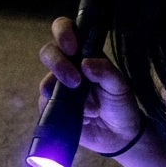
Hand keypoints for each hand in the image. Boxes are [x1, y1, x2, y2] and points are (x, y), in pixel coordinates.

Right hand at [38, 16, 143, 155]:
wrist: (118, 135)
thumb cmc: (120, 104)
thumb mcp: (120, 86)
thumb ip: (106, 72)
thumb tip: (86, 64)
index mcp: (84, 53)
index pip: (67, 30)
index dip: (63, 32)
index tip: (72, 47)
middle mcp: (68, 67)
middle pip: (49, 52)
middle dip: (57, 62)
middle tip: (74, 80)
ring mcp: (59, 88)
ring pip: (45, 80)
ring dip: (56, 87)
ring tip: (77, 101)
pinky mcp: (53, 108)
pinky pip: (45, 105)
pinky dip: (55, 107)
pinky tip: (72, 114)